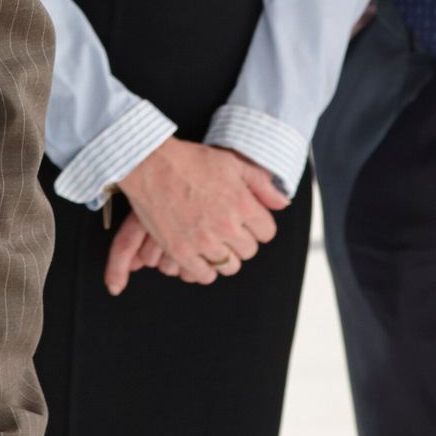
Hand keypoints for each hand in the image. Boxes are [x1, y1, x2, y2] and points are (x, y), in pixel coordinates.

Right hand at [108, 138, 288, 290]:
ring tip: (214, 242)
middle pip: (249, 251)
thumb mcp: (233, 163)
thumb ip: (262, 185)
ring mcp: (203, 241)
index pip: (266, 233)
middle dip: (241, 241)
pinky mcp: (181, 251)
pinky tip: (200, 254)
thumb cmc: (192, 161)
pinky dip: (205, 269)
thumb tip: (283, 204)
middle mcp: (226, 226)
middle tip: (226, 229)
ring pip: (229, 266)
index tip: (245, 221)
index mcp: (243, 205)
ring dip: (225, 256)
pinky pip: (204, 275)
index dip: (257, 226)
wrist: (151, 165)